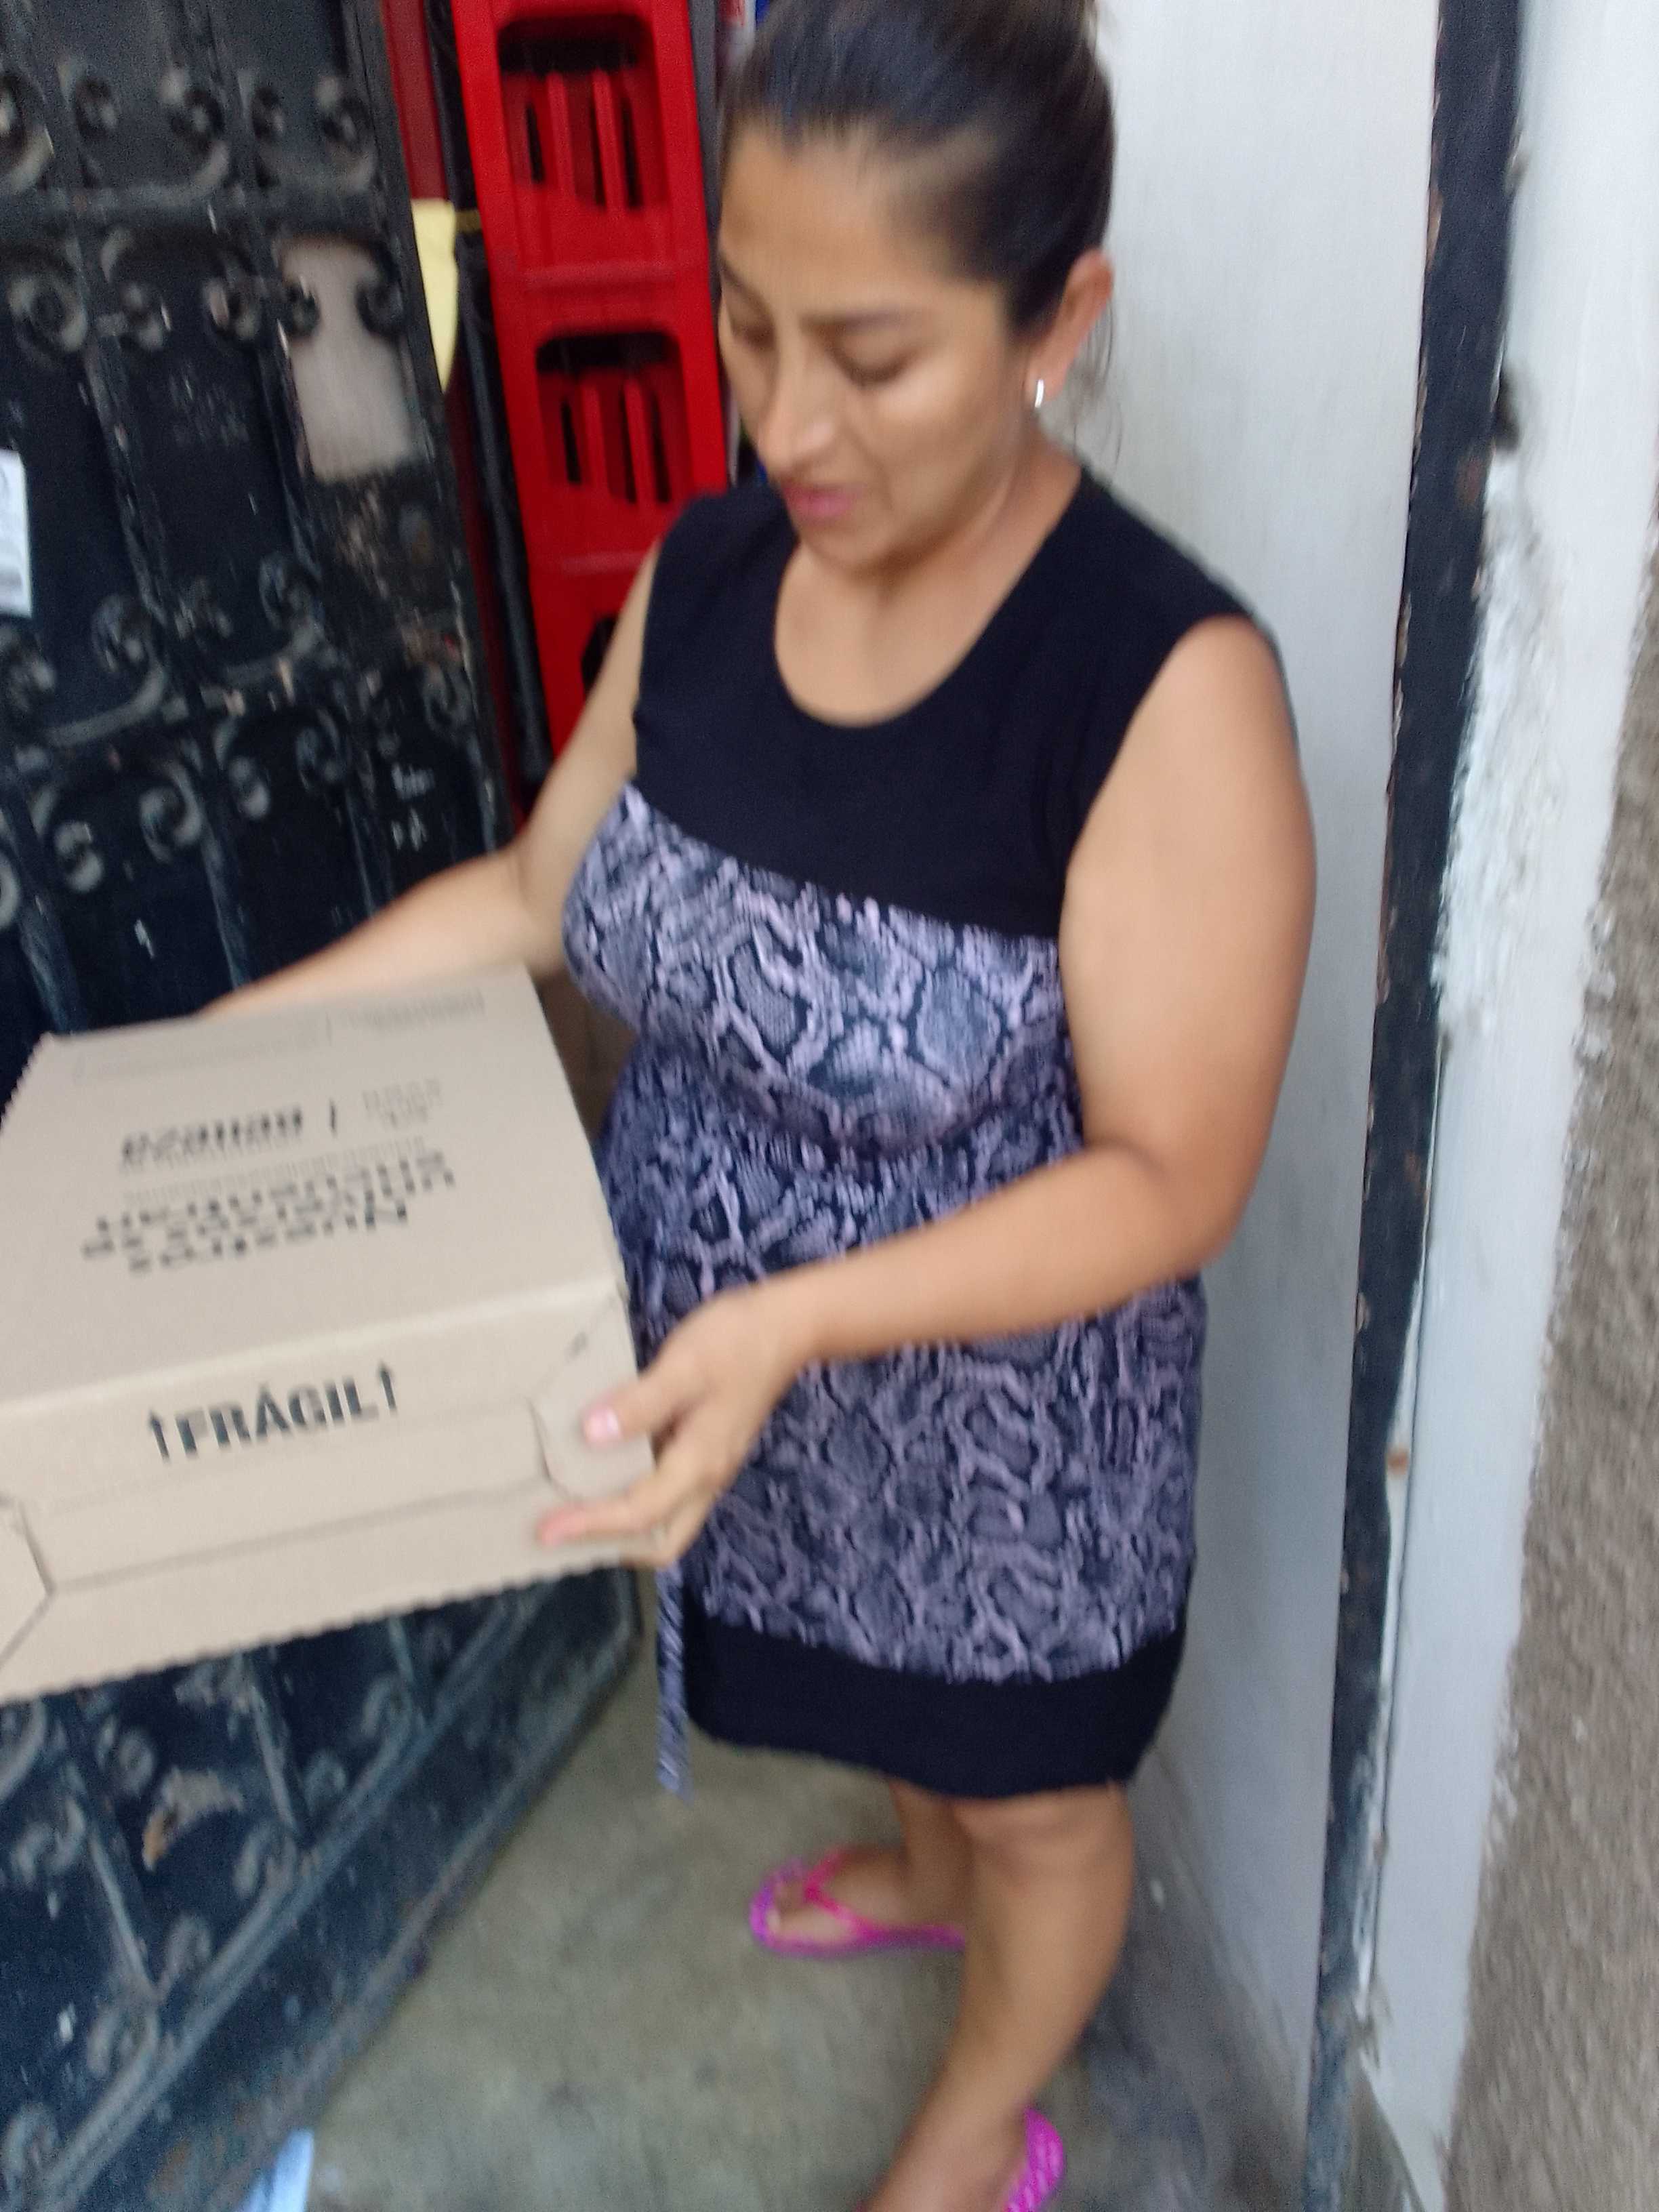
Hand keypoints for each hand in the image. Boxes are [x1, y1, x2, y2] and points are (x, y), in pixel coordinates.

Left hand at [536, 1279, 817, 1567]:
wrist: (788, 1325)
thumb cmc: (736, 1341)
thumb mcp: (685, 1365)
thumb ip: (640, 1403)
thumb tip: (591, 1436)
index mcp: (700, 1462)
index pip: (641, 1513)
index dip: (591, 1526)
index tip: (545, 1530)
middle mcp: (706, 1475)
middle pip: (661, 1540)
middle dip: (611, 1545)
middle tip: (559, 1531)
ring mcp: (709, 1463)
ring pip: (664, 1518)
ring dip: (620, 1523)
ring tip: (571, 1505)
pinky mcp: (705, 1446)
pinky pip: (665, 1488)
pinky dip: (632, 1492)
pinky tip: (602, 1467)